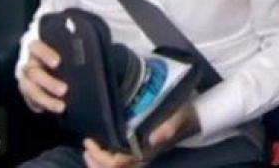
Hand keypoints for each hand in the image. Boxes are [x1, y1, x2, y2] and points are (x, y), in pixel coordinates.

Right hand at [18, 39, 66, 113]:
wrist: (47, 52)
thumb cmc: (60, 46)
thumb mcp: (63, 41)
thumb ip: (70, 44)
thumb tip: (85, 52)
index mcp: (35, 44)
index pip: (36, 47)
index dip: (45, 54)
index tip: (57, 62)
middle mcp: (27, 60)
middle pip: (33, 72)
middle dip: (48, 82)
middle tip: (64, 90)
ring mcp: (24, 75)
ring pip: (29, 89)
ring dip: (45, 99)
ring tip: (60, 106)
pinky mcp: (25, 88)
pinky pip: (28, 99)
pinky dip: (36, 105)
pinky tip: (47, 109)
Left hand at [82, 102, 200, 166]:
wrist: (192, 118)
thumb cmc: (182, 116)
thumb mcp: (178, 117)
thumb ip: (169, 127)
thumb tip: (154, 138)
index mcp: (147, 152)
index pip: (117, 163)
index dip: (101, 157)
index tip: (91, 142)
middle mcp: (142, 158)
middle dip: (95, 164)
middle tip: (86, 147)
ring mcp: (141, 157)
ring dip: (99, 165)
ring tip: (89, 152)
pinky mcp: (141, 153)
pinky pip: (119, 164)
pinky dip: (106, 162)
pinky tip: (101, 152)